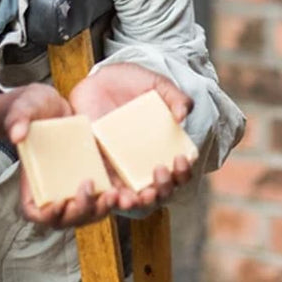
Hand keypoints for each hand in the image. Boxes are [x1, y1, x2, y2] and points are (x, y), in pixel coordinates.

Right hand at [6, 83, 117, 227]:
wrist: (56, 105)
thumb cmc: (34, 108)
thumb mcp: (24, 108)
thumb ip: (17, 119)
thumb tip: (18, 134)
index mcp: (33, 182)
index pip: (34, 212)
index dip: (46, 215)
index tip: (60, 202)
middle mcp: (54, 192)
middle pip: (65, 218)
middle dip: (80, 211)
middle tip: (91, 191)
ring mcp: (74, 188)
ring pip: (88, 213)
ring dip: (100, 209)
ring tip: (114, 194)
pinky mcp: (93, 179)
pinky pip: (103, 198)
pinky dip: (114, 199)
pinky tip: (127, 191)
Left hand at [69, 64, 195, 210]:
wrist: (98, 78)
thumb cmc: (131, 82)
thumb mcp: (157, 84)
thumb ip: (176, 96)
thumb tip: (182, 116)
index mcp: (163, 149)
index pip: (179, 172)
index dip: (183, 173)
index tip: (180, 159)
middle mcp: (144, 164)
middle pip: (160, 192)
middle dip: (163, 189)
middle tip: (159, 171)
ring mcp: (121, 168)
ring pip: (134, 199)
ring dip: (138, 204)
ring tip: (137, 198)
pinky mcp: (99, 167)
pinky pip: (106, 192)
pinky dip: (112, 200)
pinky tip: (114, 196)